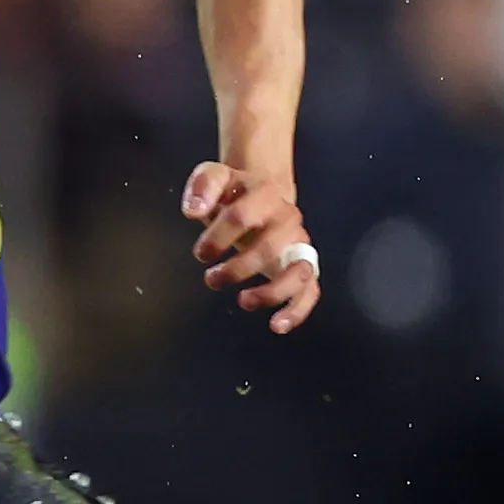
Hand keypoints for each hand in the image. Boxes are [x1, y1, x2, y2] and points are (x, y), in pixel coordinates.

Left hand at [184, 161, 318, 333]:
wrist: (259, 195)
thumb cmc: (233, 192)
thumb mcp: (215, 177)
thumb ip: (202, 187)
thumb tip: (194, 210)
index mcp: (266, 194)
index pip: (242, 216)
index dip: (218, 237)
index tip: (201, 253)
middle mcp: (289, 219)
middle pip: (269, 247)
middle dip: (237, 268)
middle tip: (211, 278)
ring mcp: (300, 243)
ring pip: (299, 271)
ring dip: (271, 291)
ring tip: (244, 301)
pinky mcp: (303, 265)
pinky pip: (310, 290)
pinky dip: (297, 309)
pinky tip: (278, 325)